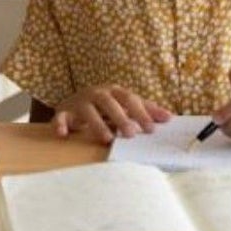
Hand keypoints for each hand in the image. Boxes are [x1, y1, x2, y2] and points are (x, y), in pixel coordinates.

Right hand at [51, 85, 171, 144]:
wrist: (73, 103)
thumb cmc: (105, 106)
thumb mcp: (124, 105)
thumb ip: (145, 110)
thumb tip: (169, 117)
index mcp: (114, 91)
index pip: (129, 99)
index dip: (141, 112)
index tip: (151, 129)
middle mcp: (96, 93)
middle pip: (109, 102)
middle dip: (120, 118)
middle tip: (131, 134)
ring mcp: (79, 102)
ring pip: (88, 110)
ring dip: (97, 124)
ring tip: (107, 139)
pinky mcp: (64, 112)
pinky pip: (61, 117)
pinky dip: (61, 124)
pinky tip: (64, 134)